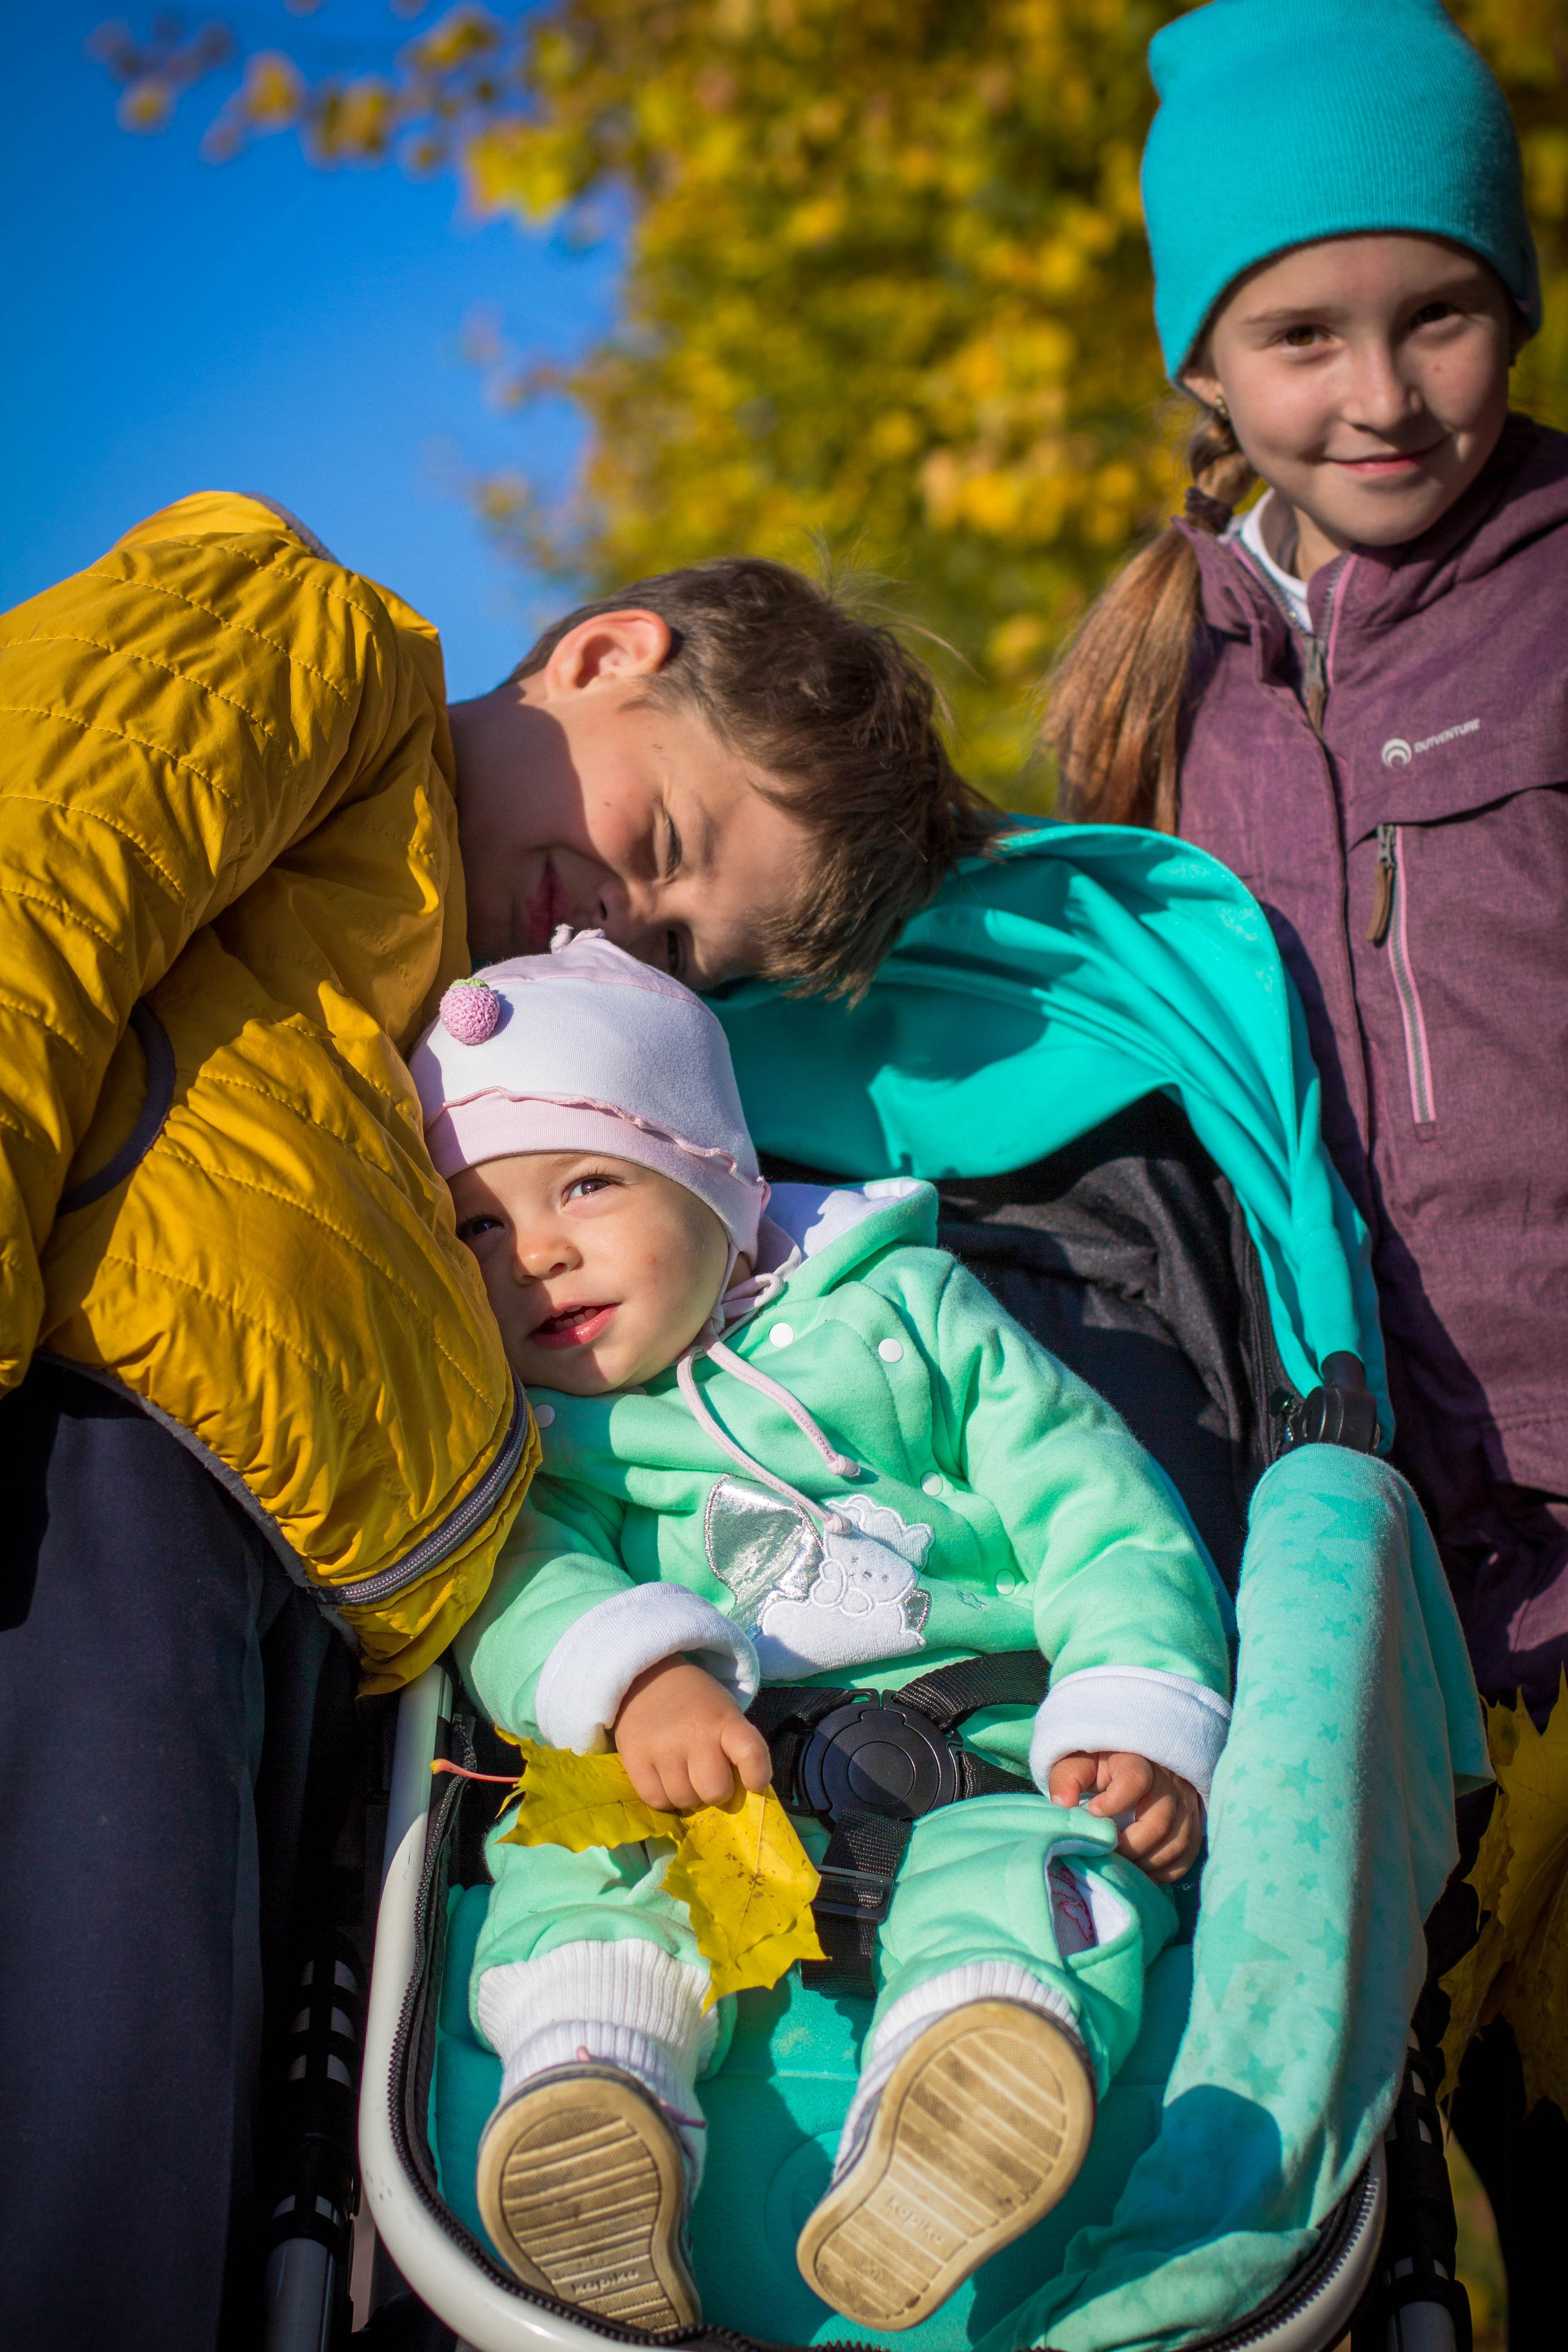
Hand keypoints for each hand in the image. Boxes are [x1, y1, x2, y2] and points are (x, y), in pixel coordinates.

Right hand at [613, 1655, 772, 1812]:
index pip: (751, 1754)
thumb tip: (740, 1797)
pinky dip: (664, 1797)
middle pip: (715, 1791)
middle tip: (708, 1776)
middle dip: (716, 1791)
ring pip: (685, 1800)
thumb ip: (736, 1750)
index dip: (757, 1776)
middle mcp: (694, 1734)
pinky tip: (665, 1778)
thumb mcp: (725, 1714)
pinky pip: (656, 1800)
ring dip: (688, 1794)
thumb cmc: (697, 1706)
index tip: (753, 1783)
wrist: (649, 1678)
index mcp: (724, 1721)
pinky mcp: (634, 1758)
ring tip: (683, 1773)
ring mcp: (662, 1747)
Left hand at [1047, 1750, 1202, 1883]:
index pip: (1135, 1779)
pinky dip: (1164, 1871)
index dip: (1114, 1802)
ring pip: (1177, 1842)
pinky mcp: (1192, 1824)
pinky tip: (1141, 1872)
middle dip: (1130, 1845)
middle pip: (1159, 1820)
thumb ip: (1066, 1780)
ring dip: (1147, 1862)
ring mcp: (1185, 1803)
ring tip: (1121, 1864)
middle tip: (1106, 1853)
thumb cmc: (1098, 1767)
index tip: (1093, 1812)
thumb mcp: (1077, 1764)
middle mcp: (1168, 1781)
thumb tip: (1064, 1805)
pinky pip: (1187, 1855)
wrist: (1128, 1764)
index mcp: (1137, 1760)